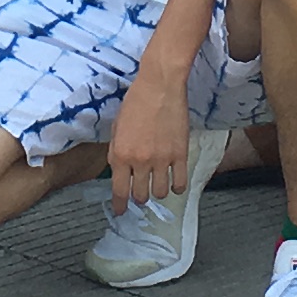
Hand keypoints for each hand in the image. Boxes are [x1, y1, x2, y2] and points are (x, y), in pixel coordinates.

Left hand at [106, 74, 190, 208]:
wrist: (159, 85)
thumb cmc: (136, 102)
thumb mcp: (116, 127)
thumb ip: (116, 151)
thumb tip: (117, 171)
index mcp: (120, 154)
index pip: (119, 191)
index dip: (119, 205)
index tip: (120, 211)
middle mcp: (139, 161)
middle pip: (140, 195)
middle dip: (139, 196)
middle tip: (141, 191)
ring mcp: (161, 159)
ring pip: (160, 193)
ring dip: (157, 191)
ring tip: (158, 183)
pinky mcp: (180, 155)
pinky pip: (180, 183)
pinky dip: (176, 187)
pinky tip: (174, 182)